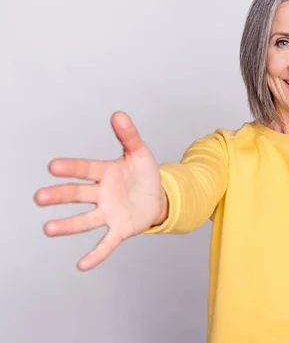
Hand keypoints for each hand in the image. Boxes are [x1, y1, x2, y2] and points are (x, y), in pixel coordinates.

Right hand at [34, 111, 164, 271]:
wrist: (158, 196)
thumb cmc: (143, 174)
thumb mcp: (140, 153)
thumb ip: (129, 136)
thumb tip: (118, 114)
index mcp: (105, 173)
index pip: (86, 169)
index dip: (72, 168)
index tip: (53, 166)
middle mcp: (102, 194)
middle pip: (79, 194)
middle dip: (60, 195)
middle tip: (39, 198)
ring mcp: (109, 213)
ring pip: (86, 220)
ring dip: (68, 225)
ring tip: (48, 229)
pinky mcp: (120, 229)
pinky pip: (107, 243)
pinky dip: (96, 254)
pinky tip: (82, 265)